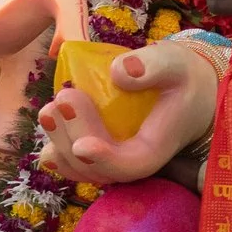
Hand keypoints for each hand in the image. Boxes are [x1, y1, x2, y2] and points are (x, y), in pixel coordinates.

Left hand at [38, 42, 217, 183]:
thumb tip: (119, 72)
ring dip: (60, 144)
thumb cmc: (180, 76)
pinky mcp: (101, 148)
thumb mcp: (173, 62)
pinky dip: (58, 152)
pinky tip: (45, 137)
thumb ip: (152, 65)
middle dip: (74, 137)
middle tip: (62, 99)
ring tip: (49, 109)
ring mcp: (115, 157)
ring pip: (83, 168)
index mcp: (157, 145)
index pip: (133, 165)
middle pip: (100, 168)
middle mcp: (134, 159)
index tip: (82, 145)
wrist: (185, 89)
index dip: (105, 160)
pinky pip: (76, 162)